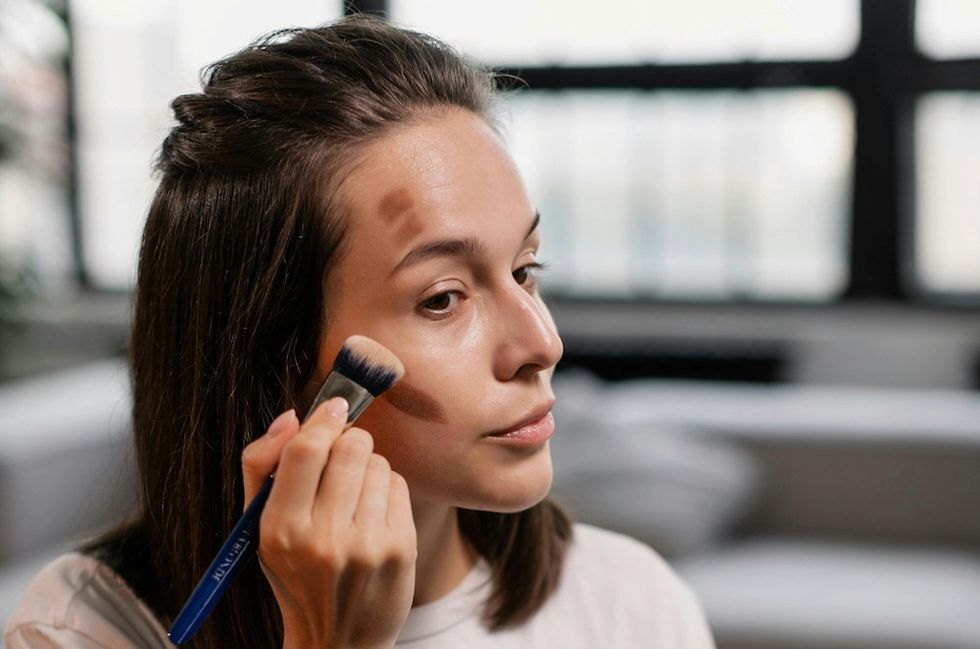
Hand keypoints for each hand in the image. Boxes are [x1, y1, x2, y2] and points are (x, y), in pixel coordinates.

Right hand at [241, 398, 416, 648]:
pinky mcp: (401, 549)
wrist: (338, 641)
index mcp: (280, 531)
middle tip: (343, 457)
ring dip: (368, 468)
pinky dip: (387, 490)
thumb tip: (291, 415)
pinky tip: (374, 515)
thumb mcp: (260, 528)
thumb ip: (262, 466)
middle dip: (349, 441)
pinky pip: (399, 486)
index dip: (322, 420)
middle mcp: (323, 539)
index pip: (305, 451)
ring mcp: (367, 545)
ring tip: (355, 497)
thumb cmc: (296, 574)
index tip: (333, 407)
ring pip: (378, 464)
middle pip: (351, 447)